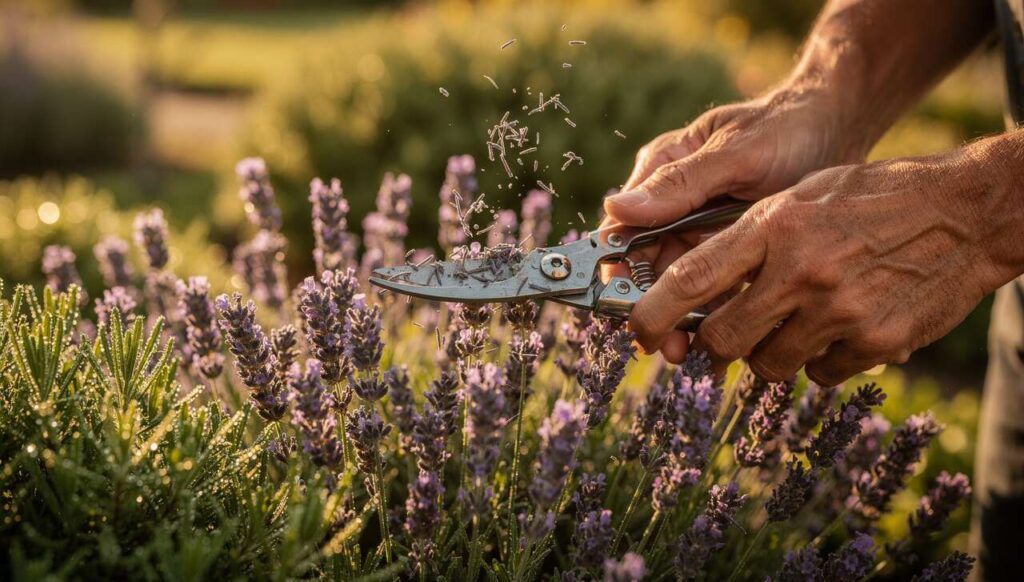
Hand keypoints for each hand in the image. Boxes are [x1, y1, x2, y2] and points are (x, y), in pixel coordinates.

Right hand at [603, 86, 862, 362]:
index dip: (617, 272)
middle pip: (646, 263)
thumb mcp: (735, 154)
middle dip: (653, 307)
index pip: (622, 228)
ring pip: (678, 280)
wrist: (839, 124)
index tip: (625, 307)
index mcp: (661, 170)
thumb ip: (680, 184)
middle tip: (664, 346)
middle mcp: (673, 202)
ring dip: (681, 316)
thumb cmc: (786, 127)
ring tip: (690, 353)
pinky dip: (715, 309)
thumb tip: (617, 209)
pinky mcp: (731, 243)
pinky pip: (714, 283)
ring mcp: (701, 224)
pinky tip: (723, 337)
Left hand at [625, 139, 1023, 384]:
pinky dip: (820, 358)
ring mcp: (840, 310)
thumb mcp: (802, 197)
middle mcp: (802, 271)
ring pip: (768, 365)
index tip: (637, 334)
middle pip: (722, 338)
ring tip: (797, 319)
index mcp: (776, 226)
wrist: (967, 212)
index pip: (692, 278)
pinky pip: (820, 373)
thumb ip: (749, 240)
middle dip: (713, 344)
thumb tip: (696, 290)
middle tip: (725, 334)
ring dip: (770, 352)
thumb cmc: (874, 198)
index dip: (652, 313)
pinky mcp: (876, 342)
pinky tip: (841, 325)